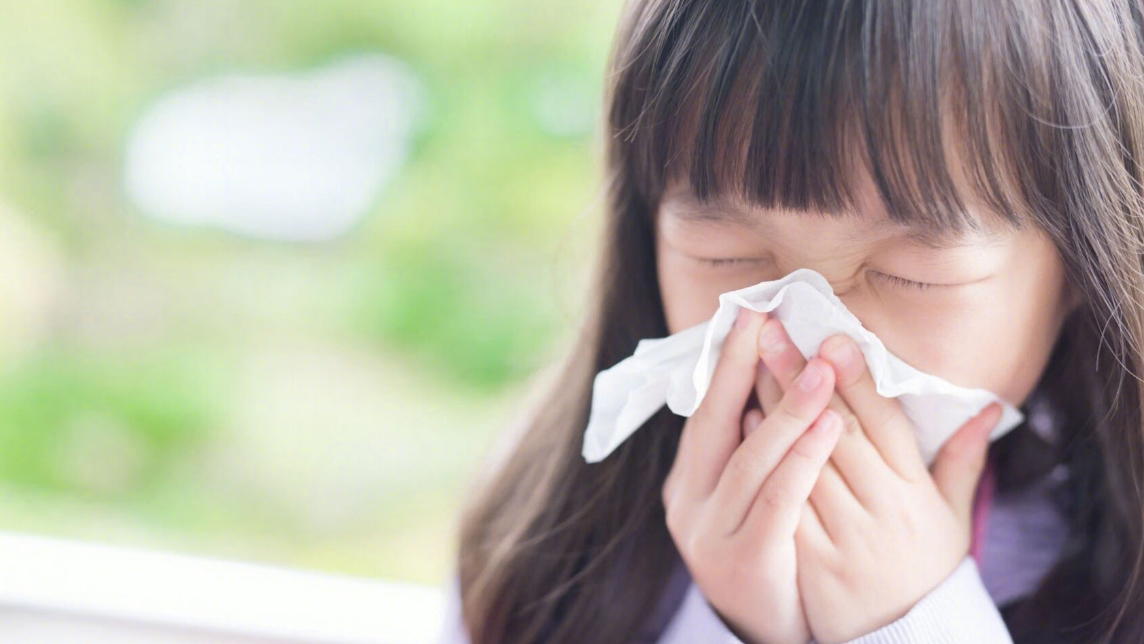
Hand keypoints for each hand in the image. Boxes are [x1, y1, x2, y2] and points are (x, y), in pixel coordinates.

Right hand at [661, 308, 844, 643]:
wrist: (771, 633)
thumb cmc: (769, 554)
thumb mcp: (750, 499)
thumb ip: (753, 446)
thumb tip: (772, 384)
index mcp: (688, 481)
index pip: (706, 411)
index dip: (727, 363)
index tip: (750, 313)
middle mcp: (688, 502)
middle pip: (715, 424)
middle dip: (741, 368)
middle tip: (768, 318)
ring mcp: (710, 533)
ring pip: (750, 460)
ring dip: (785, 408)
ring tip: (819, 367)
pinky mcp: (743, 560)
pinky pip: (777, 499)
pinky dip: (802, 458)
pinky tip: (830, 425)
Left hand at [753, 319, 1002, 643]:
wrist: (899, 640)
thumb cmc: (923, 569)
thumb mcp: (952, 519)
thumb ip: (963, 460)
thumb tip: (989, 406)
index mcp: (915, 493)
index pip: (884, 423)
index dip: (857, 377)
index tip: (831, 336)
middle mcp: (881, 510)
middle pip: (837, 431)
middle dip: (803, 376)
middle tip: (774, 330)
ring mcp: (844, 536)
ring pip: (806, 460)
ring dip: (776, 407)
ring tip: (751, 361)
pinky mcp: (810, 559)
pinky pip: (784, 500)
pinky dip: (765, 459)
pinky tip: (745, 422)